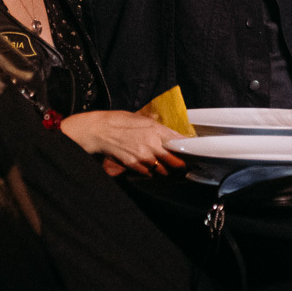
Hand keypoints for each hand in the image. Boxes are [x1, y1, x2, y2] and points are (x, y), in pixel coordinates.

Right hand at [56, 110, 185, 175]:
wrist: (98, 130)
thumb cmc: (118, 121)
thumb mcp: (140, 117)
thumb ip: (154, 124)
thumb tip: (165, 128)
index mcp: (156, 129)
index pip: (180, 142)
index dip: (189, 149)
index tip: (193, 152)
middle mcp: (153, 143)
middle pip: (176, 161)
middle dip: (181, 164)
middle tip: (184, 165)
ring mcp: (143, 156)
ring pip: (163, 170)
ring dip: (166, 170)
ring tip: (167, 168)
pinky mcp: (133, 165)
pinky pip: (148, 173)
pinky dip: (150, 172)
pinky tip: (149, 168)